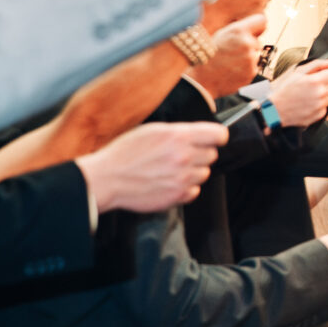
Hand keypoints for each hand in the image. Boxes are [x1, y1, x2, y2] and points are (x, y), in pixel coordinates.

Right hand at [82, 120, 226, 212]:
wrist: (108, 178)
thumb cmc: (125, 152)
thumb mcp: (152, 130)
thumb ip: (179, 132)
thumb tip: (199, 134)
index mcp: (179, 136)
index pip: (219, 135)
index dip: (216, 136)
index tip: (213, 139)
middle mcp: (184, 156)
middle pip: (212, 154)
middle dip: (201, 153)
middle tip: (183, 155)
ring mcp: (182, 178)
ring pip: (205, 173)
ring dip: (193, 171)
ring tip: (172, 169)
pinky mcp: (177, 196)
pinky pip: (195, 191)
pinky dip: (186, 188)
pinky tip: (170, 182)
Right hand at [196, 13, 263, 99]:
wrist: (202, 79)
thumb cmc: (209, 55)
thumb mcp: (221, 34)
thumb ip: (240, 29)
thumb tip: (254, 28)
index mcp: (239, 31)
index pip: (262, 21)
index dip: (257, 26)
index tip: (254, 31)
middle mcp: (247, 44)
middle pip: (258, 41)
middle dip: (249, 45)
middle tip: (234, 51)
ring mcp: (251, 59)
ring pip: (256, 54)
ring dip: (248, 57)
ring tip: (231, 61)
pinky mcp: (252, 72)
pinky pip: (254, 67)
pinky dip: (246, 68)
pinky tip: (233, 69)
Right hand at [272, 60, 327, 127]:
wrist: (275, 109)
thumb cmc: (285, 90)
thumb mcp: (298, 72)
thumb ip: (317, 64)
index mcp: (315, 81)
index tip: (321, 76)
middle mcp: (320, 94)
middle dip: (326, 84)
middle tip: (313, 86)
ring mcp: (319, 106)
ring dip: (324, 95)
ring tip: (309, 95)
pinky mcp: (318, 115)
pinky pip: (325, 107)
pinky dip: (319, 106)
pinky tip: (308, 103)